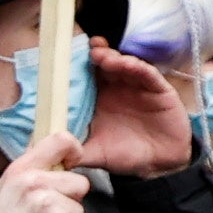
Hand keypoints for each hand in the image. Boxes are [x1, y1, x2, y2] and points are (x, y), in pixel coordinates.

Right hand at [0, 130, 87, 212]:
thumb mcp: (1, 191)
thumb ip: (26, 171)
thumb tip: (46, 155)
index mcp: (20, 171)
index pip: (60, 141)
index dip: (74, 149)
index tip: (73, 160)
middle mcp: (35, 184)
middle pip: (79, 182)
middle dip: (69, 198)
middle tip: (45, 212)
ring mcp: (50, 206)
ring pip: (79, 208)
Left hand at [77, 48, 198, 174]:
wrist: (160, 164)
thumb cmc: (126, 155)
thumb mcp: (96, 154)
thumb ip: (75, 152)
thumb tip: (52, 155)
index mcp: (99, 99)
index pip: (87, 77)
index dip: (78, 66)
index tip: (67, 57)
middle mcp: (117, 88)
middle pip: (105, 65)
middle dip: (97, 54)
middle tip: (87, 49)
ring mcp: (137, 86)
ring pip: (125, 65)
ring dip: (114, 58)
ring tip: (102, 56)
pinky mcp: (158, 89)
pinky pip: (148, 74)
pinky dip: (137, 67)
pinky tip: (128, 64)